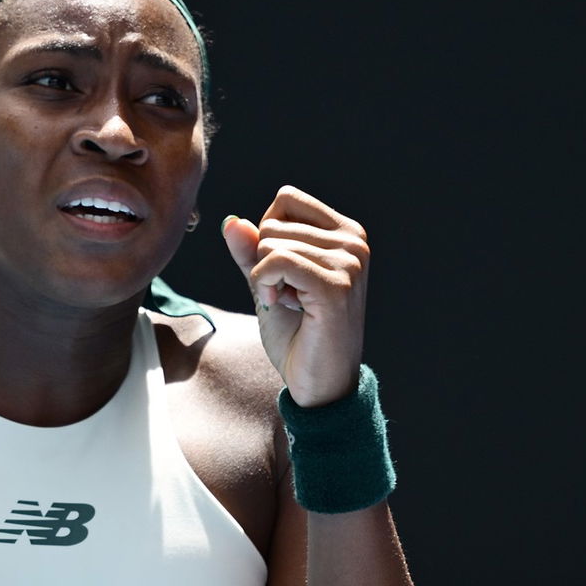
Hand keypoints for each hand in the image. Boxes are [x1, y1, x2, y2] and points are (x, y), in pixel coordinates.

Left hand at [222, 185, 369, 407]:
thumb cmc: (299, 336)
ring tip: (292, 305)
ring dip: (265, 279)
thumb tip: (230, 221)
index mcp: (346, 233)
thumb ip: (251, 252)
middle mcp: (354, 242)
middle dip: (264, 263)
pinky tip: (283, 306)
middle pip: (272, 223)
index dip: (267, 237)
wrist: (319, 385)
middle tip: (290, 297)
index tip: (284, 276)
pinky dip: (265, 285)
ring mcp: (350, 263)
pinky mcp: (335, 286)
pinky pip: (275, 262)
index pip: (286, 200)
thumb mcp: (268, 283)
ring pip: (270, 243)